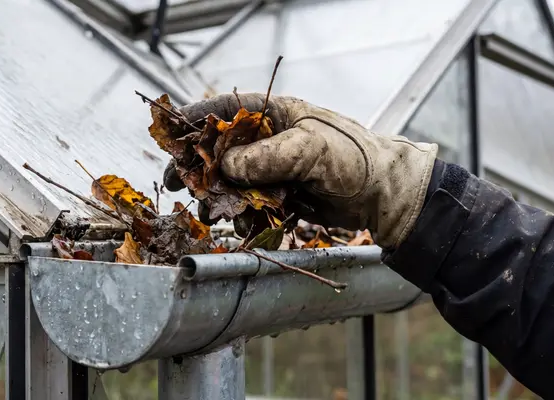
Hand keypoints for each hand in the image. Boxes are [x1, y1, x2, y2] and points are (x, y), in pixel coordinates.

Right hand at [163, 93, 437, 248]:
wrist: (382, 196)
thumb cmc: (353, 159)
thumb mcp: (309, 150)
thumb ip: (265, 157)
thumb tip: (225, 165)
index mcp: (275, 114)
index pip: (226, 110)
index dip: (196, 121)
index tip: (171, 136)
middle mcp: (269, 139)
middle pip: (219, 149)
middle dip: (199, 167)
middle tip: (178, 184)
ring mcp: (272, 168)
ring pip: (231, 181)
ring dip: (217, 198)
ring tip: (210, 213)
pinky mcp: (278, 194)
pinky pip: (248, 204)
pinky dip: (241, 215)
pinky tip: (241, 225)